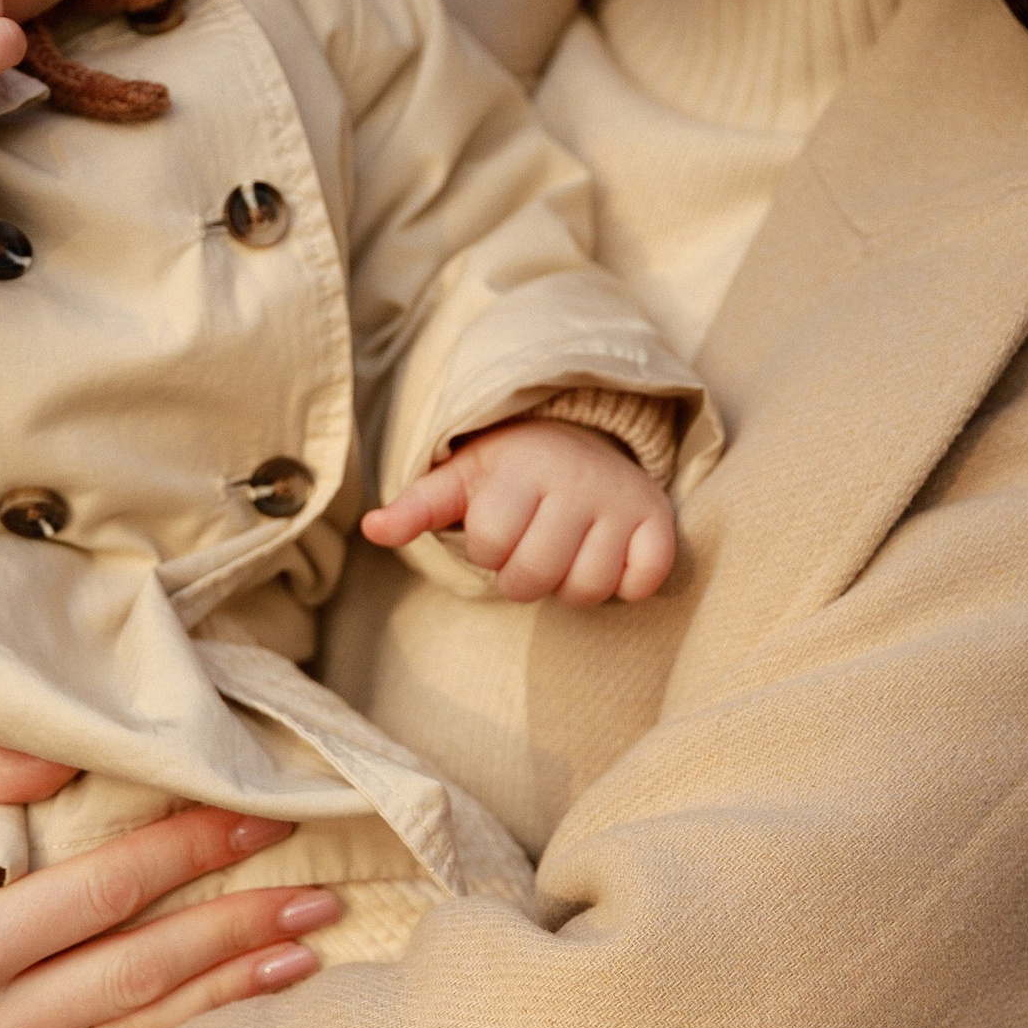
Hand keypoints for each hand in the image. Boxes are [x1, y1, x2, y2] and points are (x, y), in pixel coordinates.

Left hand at [361, 414, 676, 604]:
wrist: (584, 438)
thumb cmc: (510, 473)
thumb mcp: (460, 480)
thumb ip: (416, 507)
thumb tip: (370, 530)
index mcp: (520, 469)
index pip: (490, 543)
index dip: (487, 551)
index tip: (498, 530)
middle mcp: (574, 479)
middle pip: (535, 575)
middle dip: (523, 578)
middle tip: (530, 552)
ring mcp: (620, 500)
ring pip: (588, 588)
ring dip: (570, 588)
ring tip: (566, 557)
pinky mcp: (657, 520)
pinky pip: (643, 582)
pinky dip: (626, 586)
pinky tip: (610, 560)